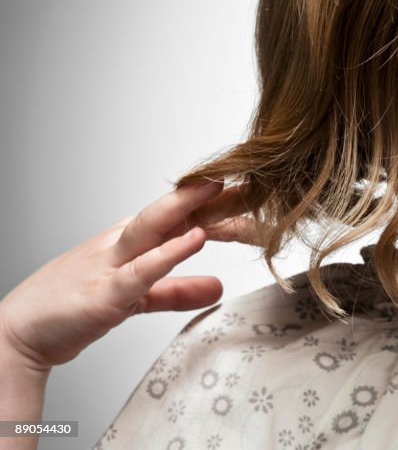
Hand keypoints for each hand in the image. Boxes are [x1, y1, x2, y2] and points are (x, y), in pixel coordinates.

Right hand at [0, 181, 257, 371]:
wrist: (18, 334)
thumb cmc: (71, 307)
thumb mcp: (136, 299)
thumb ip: (177, 291)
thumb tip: (217, 288)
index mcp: (131, 242)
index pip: (182, 216)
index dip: (219, 205)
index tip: (257, 194)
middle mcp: (122, 244)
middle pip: (172, 211)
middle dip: (211, 194)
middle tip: (252, 179)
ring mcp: (110, 264)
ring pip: (152, 226)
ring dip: (186, 205)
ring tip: (220, 189)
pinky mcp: (104, 294)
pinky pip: (141, 270)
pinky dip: (169, 254)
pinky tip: (194, 240)